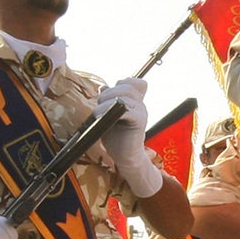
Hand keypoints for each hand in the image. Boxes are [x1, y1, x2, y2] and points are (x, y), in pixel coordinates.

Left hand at [94, 79, 163, 197]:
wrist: (124, 157)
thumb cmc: (116, 137)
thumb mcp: (109, 115)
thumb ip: (108, 100)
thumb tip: (104, 86)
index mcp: (135, 101)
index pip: (131, 81)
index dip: (118, 84)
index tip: (106, 97)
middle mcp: (140, 104)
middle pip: (127, 86)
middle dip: (108, 93)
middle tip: (99, 106)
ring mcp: (142, 112)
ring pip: (126, 95)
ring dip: (107, 102)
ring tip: (97, 114)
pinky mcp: (140, 121)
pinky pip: (128, 109)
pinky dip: (113, 111)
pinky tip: (104, 118)